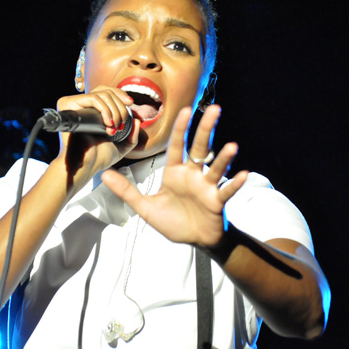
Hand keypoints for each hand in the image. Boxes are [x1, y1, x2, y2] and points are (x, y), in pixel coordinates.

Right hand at [55, 86, 140, 189]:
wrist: (86, 166)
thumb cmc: (99, 158)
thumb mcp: (122, 146)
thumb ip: (131, 135)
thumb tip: (137, 120)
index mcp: (93, 113)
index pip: (106, 92)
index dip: (120, 94)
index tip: (131, 104)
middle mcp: (83, 107)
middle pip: (104, 89)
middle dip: (120, 102)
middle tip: (123, 120)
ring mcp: (75, 106)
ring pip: (101, 94)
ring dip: (114, 109)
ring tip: (114, 126)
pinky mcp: (70, 106)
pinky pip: (93, 98)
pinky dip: (105, 109)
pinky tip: (108, 123)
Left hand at [101, 105, 247, 245]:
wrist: (195, 240)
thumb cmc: (173, 221)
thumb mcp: (146, 208)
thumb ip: (127, 191)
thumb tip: (104, 175)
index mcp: (175, 172)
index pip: (177, 146)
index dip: (181, 128)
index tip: (186, 109)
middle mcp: (193, 175)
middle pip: (199, 147)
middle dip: (205, 129)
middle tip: (215, 109)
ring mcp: (206, 187)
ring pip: (215, 168)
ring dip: (223, 158)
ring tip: (232, 146)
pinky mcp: (216, 202)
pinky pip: (226, 191)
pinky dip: (234, 184)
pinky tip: (243, 175)